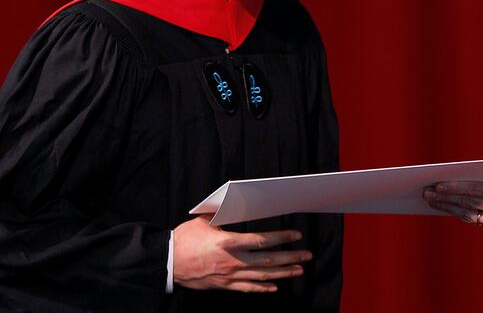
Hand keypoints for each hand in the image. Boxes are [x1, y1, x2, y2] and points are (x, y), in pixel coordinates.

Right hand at [173, 216, 311, 292]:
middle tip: (307, 255)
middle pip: (268, 261)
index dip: (281, 238)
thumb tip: (235, 202)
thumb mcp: (205, 221)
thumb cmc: (184, 239)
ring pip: (262, 277)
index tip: (296, 235)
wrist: (167, 262)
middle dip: (290, 257)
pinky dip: (262, 289)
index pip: (262, 240)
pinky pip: (247, 289)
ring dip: (283, 273)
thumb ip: (223, 213)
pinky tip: (275, 287)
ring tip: (299, 270)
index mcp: (229, 242)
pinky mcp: (224, 285)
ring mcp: (229, 275)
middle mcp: (233, 261)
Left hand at [423, 175, 482, 238]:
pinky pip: (480, 222)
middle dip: (444, 198)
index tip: (436, 184)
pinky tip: (454, 208)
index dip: (452, 187)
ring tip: (433, 201)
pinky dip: (465, 213)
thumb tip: (476, 182)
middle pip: (467, 203)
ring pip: (470, 215)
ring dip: (450, 208)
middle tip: (426, 193)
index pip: (473, 189)